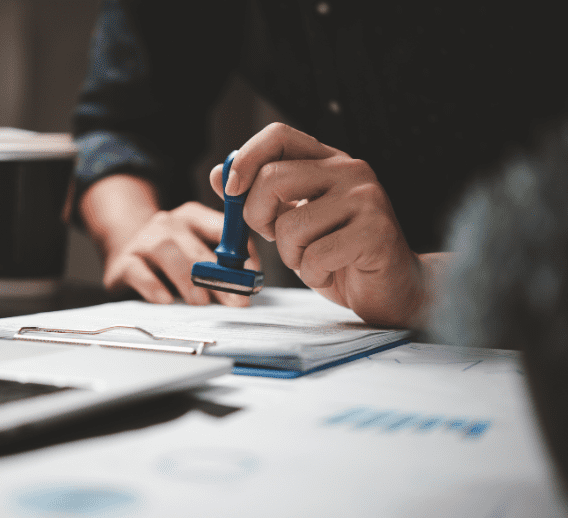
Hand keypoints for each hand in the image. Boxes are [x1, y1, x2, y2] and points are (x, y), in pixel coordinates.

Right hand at [102, 201, 259, 305]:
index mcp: (193, 216)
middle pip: (197, 248)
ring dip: (188, 280)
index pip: (224, 229)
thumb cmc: (171, 258)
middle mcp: (168, 223)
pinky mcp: (123, 261)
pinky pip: (137, 271)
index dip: (242, 256)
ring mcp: (143, 240)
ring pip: (167, 253)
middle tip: (235, 301)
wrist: (123, 252)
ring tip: (202, 303)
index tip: (252, 281)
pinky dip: (152, 285)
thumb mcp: (197, 252)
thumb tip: (249, 285)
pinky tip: (166, 300)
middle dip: (219, 278)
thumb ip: (222, 263)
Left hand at [210, 123, 424, 325]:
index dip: (245, 158)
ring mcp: (366, 199)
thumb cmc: (339, 254)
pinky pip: (315, 256)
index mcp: (328, 161)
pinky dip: (313, 274)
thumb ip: (260, 196)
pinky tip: (332, 271)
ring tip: (315, 258)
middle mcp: (350, 171)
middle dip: (259, 218)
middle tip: (276, 237)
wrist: (392, 289)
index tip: (231, 190)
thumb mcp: (292, 221)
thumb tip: (219, 175)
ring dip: (291, 255)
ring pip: (290, 225)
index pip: (278, 135)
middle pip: (273, 179)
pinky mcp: (376, 233)